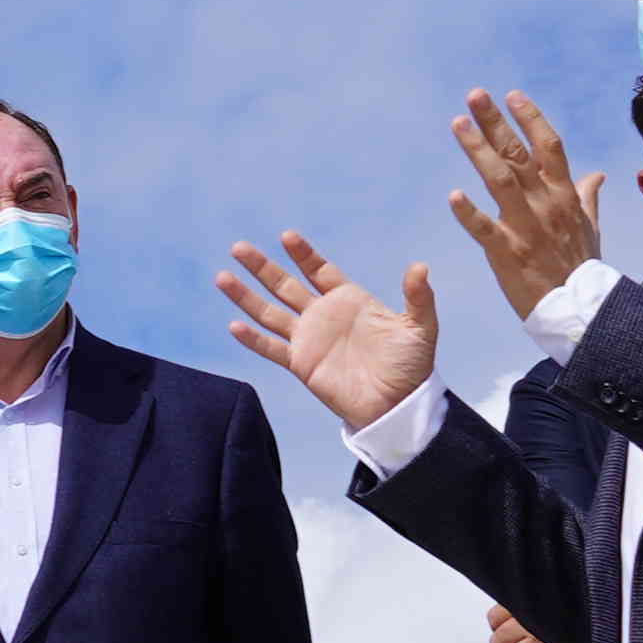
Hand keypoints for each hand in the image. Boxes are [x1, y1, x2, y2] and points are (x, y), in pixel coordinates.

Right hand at [211, 230, 438, 427]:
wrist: (398, 405)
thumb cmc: (412, 366)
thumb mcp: (420, 327)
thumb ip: (418, 296)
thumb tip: (420, 267)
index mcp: (349, 300)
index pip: (319, 270)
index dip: (303, 254)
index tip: (286, 237)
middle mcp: (323, 316)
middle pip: (284, 285)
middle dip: (262, 267)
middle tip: (239, 248)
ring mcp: (309, 340)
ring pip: (269, 312)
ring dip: (246, 296)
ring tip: (222, 277)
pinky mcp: (301, 364)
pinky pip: (271, 348)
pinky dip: (253, 339)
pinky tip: (234, 325)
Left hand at [445, 92, 605, 319]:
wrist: (581, 308)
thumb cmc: (582, 265)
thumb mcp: (590, 226)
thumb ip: (587, 197)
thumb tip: (596, 174)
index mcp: (563, 195)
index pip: (549, 146)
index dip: (531, 119)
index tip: (512, 95)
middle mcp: (545, 203)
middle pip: (519, 154)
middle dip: (496, 122)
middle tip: (475, 95)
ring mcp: (525, 225)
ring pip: (499, 180)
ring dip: (478, 150)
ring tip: (458, 124)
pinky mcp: (507, 251)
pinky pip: (485, 229)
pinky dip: (469, 213)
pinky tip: (453, 195)